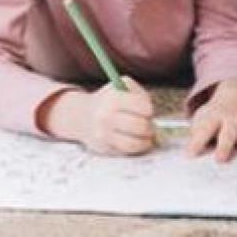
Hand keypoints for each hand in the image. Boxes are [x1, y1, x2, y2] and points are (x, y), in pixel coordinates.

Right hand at [40, 78, 155, 155]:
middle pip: (140, 126)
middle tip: (149, 125)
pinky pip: (128, 151)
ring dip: (146, 140)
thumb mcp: (123, 87)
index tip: (148, 111)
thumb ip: (140, 95)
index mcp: (113, 98)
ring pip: (135, 143)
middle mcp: (106, 116)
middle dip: (150, 127)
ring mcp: (104, 134)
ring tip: (146, 135)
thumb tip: (152, 114)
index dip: (149, 110)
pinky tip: (137, 141)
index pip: (142, 106)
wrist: (84, 116)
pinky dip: (137, 147)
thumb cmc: (111, 100)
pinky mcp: (104, 148)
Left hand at [187, 80, 236, 162]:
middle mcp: (232, 120)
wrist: (233, 100)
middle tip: (220, 159)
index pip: (205, 129)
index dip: (197, 142)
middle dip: (225, 146)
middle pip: (229, 132)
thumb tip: (192, 158)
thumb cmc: (213, 119)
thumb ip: (198, 137)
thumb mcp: (201, 121)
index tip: (190, 155)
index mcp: (214, 118)